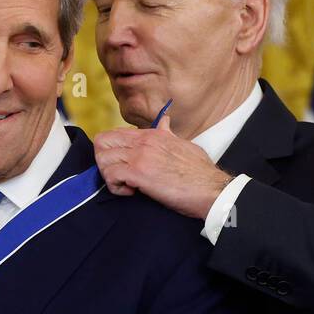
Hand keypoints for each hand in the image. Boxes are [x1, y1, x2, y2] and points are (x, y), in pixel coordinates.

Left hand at [92, 109, 232, 219]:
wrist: (211, 188)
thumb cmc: (200, 172)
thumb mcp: (184, 144)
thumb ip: (168, 133)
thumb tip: (164, 121)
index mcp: (153, 134)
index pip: (115, 133)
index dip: (113, 152)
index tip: (124, 166)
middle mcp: (143, 141)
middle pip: (101, 142)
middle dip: (103, 161)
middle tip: (116, 175)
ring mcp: (140, 156)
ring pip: (102, 159)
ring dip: (109, 176)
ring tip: (125, 185)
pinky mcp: (139, 173)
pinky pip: (110, 176)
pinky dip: (115, 187)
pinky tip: (131, 192)